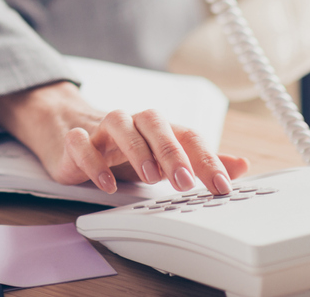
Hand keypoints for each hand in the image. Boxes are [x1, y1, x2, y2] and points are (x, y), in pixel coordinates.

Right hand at [0, 81, 247, 194]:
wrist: (67, 126)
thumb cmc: (122, 146)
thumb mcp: (163, 156)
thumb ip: (200, 161)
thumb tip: (242, 165)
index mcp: (157, 128)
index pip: (187, 134)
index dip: (207, 159)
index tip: (222, 186)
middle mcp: (131, 122)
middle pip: (154, 122)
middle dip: (172, 152)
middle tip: (186, 183)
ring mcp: (101, 128)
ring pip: (118, 122)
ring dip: (136, 148)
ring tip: (149, 178)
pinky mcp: (74, 139)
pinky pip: (81, 142)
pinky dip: (94, 160)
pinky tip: (107, 184)